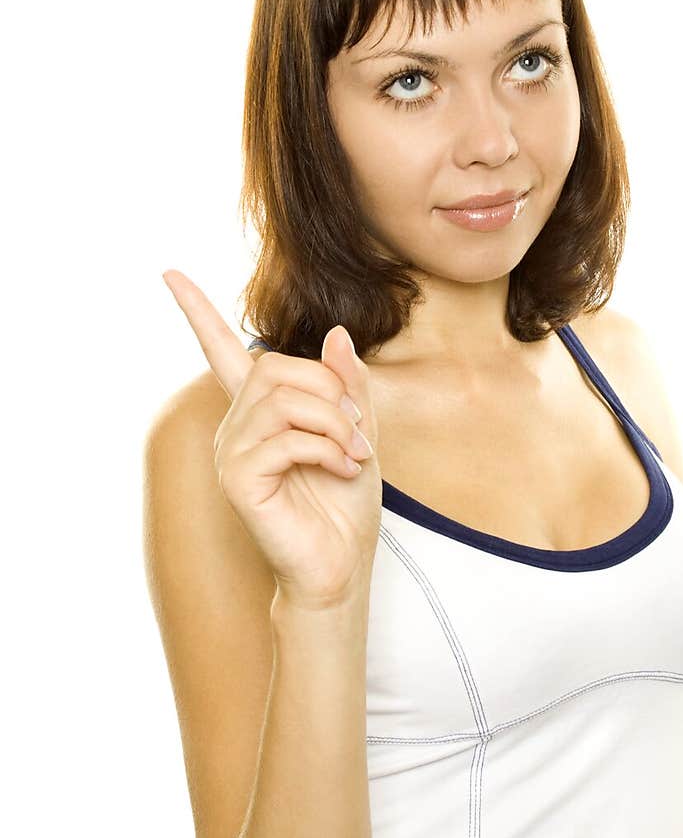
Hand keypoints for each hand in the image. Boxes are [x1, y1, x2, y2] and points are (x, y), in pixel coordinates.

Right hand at [161, 268, 381, 607]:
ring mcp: (232, 453)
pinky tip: (340, 469)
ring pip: (282, 399)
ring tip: (353, 454)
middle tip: (357, 430)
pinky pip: (284, 438)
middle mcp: (236, 427)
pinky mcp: (238, 480)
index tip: (169, 274)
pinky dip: (325, 448)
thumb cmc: (345, 505)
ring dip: (333, 423)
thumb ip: (348, 385)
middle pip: (273, 366)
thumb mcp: (359, 433)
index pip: (219, 350)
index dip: (196, 311)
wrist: (340, 564)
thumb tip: (336, 333)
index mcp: (259, 412)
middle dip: (328, 391)